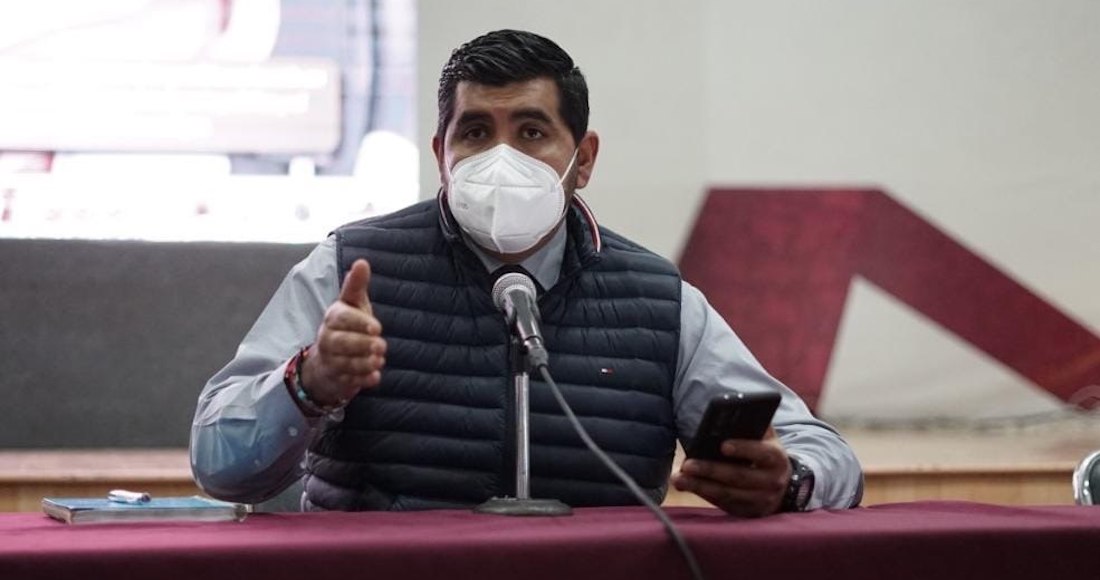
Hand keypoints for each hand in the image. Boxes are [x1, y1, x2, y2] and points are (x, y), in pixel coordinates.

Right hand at [300, 259, 386, 405]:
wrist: (330, 356)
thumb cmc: (348, 324)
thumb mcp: (353, 303)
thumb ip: (356, 285)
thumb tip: (362, 262)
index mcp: (333, 317)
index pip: (342, 318)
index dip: (359, 323)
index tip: (377, 328)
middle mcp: (328, 338)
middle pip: (341, 342)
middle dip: (362, 345)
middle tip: (381, 346)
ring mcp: (331, 359)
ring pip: (345, 363)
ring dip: (363, 363)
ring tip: (379, 361)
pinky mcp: (337, 377)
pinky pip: (348, 380)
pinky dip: (362, 380)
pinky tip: (375, 378)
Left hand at [671, 427, 790, 516]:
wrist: (781, 484)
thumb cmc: (764, 453)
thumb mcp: (765, 438)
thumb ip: (753, 426)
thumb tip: (732, 409)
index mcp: (776, 458)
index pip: (761, 453)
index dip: (744, 449)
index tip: (723, 445)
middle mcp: (771, 482)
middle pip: (738, 477)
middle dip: (711, 470)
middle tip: (688, 464)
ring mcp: (760, 500)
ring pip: (727, 494)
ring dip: (700, 486)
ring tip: (678, 478)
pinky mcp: (747, 512)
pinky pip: (723, 504)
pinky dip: (703, 494)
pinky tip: (686, 485)